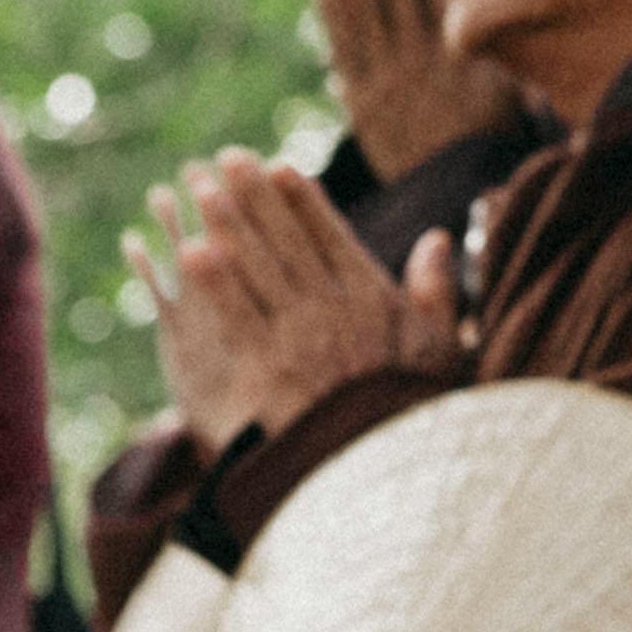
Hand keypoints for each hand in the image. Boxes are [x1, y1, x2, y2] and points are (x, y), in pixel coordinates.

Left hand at [126, 150, 462, 448]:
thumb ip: (436, 289)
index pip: (331, 235)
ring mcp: (298, 338)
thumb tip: (438, 237)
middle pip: (287, 240)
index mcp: (372, 300)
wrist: (382, 472)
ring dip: (226, 222)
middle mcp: (334, 309)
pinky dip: (213, 281)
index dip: (301, 200)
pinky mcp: (266, 370)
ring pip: (257, 267)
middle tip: (226, 159)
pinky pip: (234, 315)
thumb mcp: (442, 347)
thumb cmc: (414, 413)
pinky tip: (189, 250)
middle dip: (254, 195)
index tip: (279, 168)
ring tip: (199, 187)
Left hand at [315, 0, 522, 181]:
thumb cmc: (490, 142)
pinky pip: (345, 45)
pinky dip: (332, 7)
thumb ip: (497, 44)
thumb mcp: (508, 88)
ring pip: (365, 4)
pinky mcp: (364, 100)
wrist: (459, 199)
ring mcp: (389, 76)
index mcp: (460, 45)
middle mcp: (422, 54)